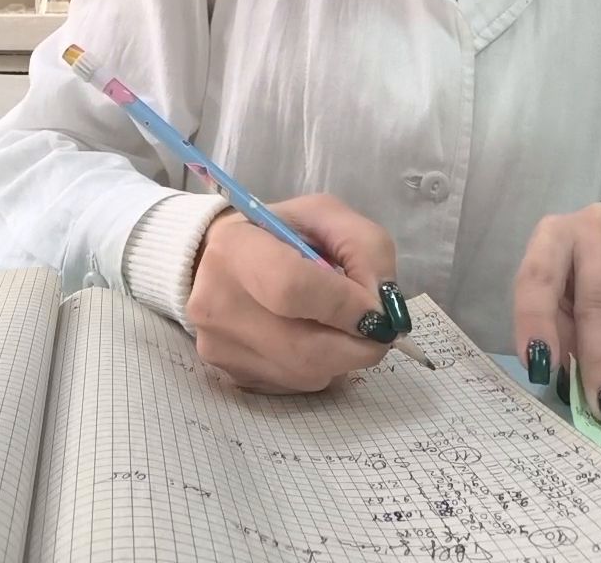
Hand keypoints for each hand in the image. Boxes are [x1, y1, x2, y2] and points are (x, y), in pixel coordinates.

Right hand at [187, 193, 408, 392]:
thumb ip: (363, 247)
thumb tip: (383, 305)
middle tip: (378, 328)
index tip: (378, 310)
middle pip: (304, 348)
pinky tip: (311, 337)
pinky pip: (295, 384)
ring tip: (339, 324)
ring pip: (306, 373)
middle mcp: (217, 302)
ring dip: (341, 355)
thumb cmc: (279, 233)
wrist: (221, 260)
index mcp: (236, 247)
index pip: (292, 288)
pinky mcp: (231, 375)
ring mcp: (220, 346)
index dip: (344, 305)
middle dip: (357, 342)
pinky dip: (319, 366)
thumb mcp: (325, 217)